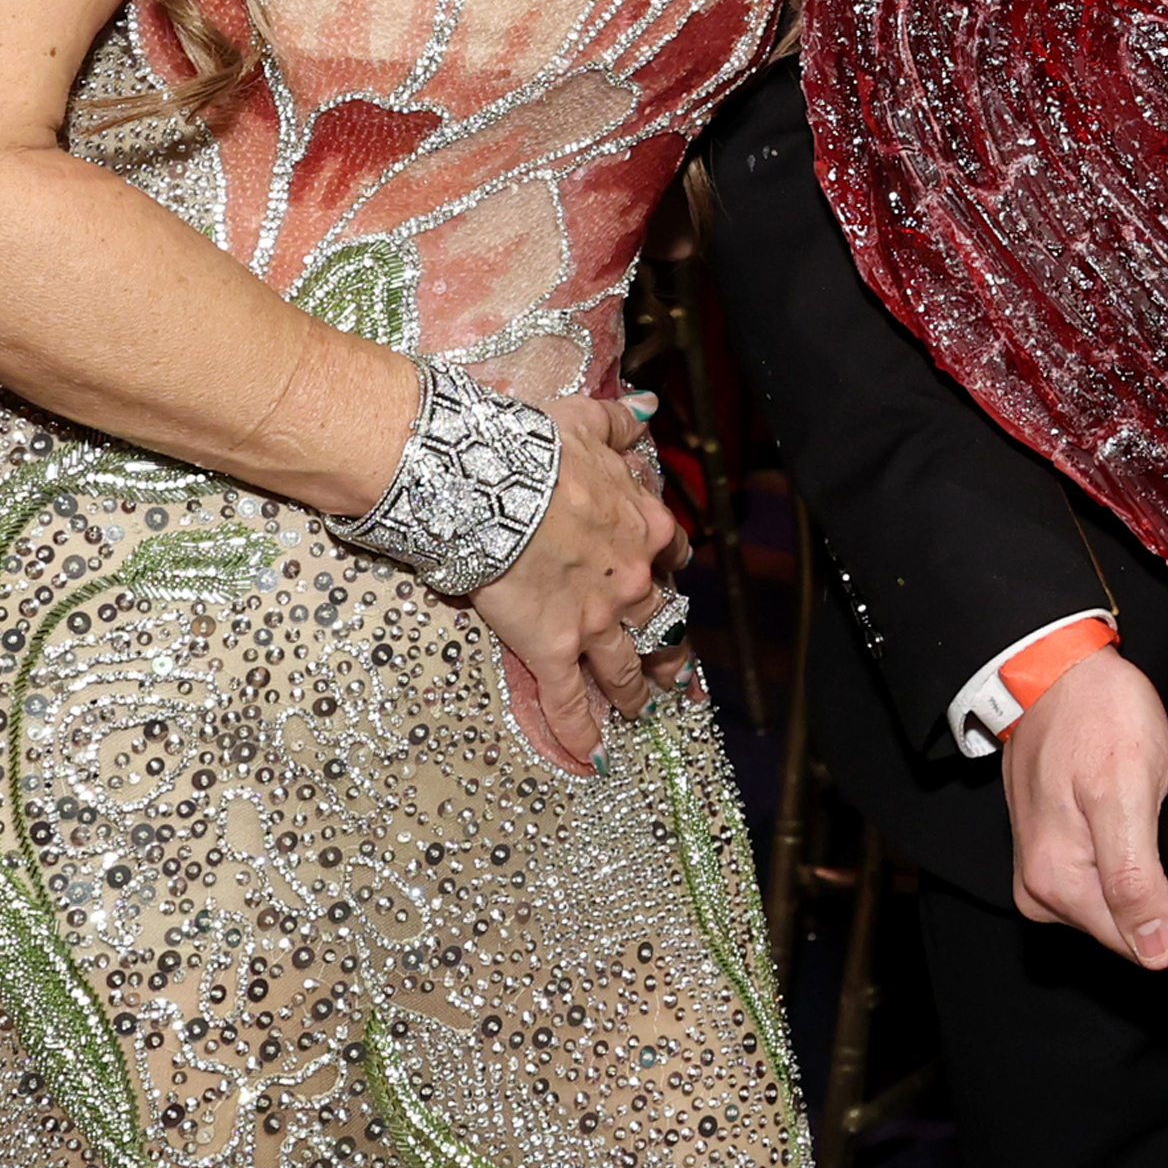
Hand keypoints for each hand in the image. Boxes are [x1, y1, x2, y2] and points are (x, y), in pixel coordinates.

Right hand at [464, 393, 685, 775]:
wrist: (490, 484)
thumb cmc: (536, 448)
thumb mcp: (588, 422)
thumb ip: (621, 424)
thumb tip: (648, 413)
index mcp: (644, 527)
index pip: (671, 554)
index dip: (670, 570)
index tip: (670, 579)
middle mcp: (631, 579)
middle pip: (661, 619)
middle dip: (669, 644)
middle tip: (677, 668)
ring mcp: (595, 620)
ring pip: (626, 665)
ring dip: (637, 690)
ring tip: (645, 709)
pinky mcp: (553, 648)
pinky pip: (569, 699)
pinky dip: (581, 730)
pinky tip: (592, 755)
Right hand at [1001, 645, 1167, 967]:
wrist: (1057, 670)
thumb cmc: (1093, 717)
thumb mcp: (1127, 796)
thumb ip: (1136, 881)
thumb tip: (1155, 952)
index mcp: (1057, 884)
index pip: (1135, 945)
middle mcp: (1040, 889)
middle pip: (1124, 927)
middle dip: (1160, 896)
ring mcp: (1042, 868)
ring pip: (1115, 903)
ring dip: (1144, 874)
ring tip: (1151, 818)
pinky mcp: (1050, 848)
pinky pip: (1100, 877)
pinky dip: (1126, 857)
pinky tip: (1133, 823)